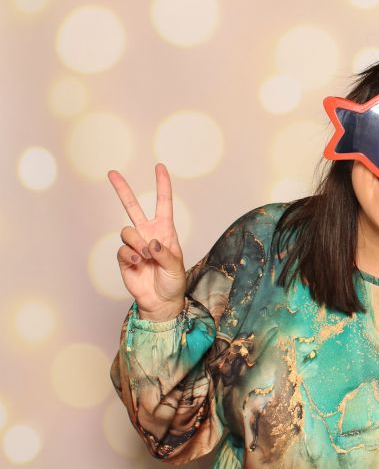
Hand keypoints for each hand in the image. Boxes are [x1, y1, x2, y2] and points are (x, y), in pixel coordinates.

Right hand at [108, 163, 186, 320]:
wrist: (160, 301)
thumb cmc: (173, 282)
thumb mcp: (176, 268)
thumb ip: (165, 254)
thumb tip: (152, 243)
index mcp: (165, 230)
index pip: (163, 203)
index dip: (162, 185)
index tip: (159, 167)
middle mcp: (148, 233)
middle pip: (132, 206)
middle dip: (122, 189)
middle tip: (111, 172)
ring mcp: (134, 244)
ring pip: (127, 232)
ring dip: (137, 245)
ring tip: (147, 258)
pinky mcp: (124, 257)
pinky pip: (122, 250)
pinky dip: (131, 257)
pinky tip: (139, 265)